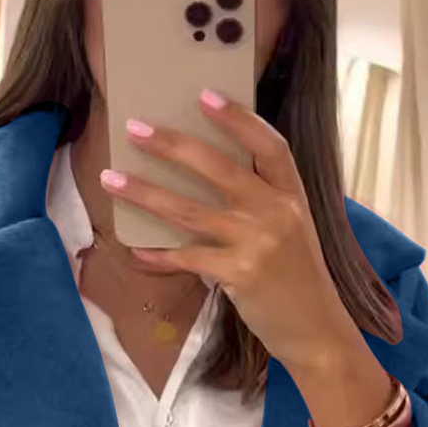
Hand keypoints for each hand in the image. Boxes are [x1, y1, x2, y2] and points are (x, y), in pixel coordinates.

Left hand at [99, 89, 362, 374]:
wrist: (316, 331)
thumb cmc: (297, 280)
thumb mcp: (293, 232)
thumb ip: (262, 205)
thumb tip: (205, 183)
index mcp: (294, 195)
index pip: (268, 145)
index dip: (237, 119)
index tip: (204, 95)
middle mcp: (277, 213)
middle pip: (219, 168)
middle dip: (172, 146)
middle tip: (135, 128)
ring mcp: (257, 244)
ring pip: (190, 211)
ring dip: (146, 193)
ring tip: (112, 179)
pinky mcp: (238, 275)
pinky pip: (187, 258)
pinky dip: (159, 255)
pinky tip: (135, 249)